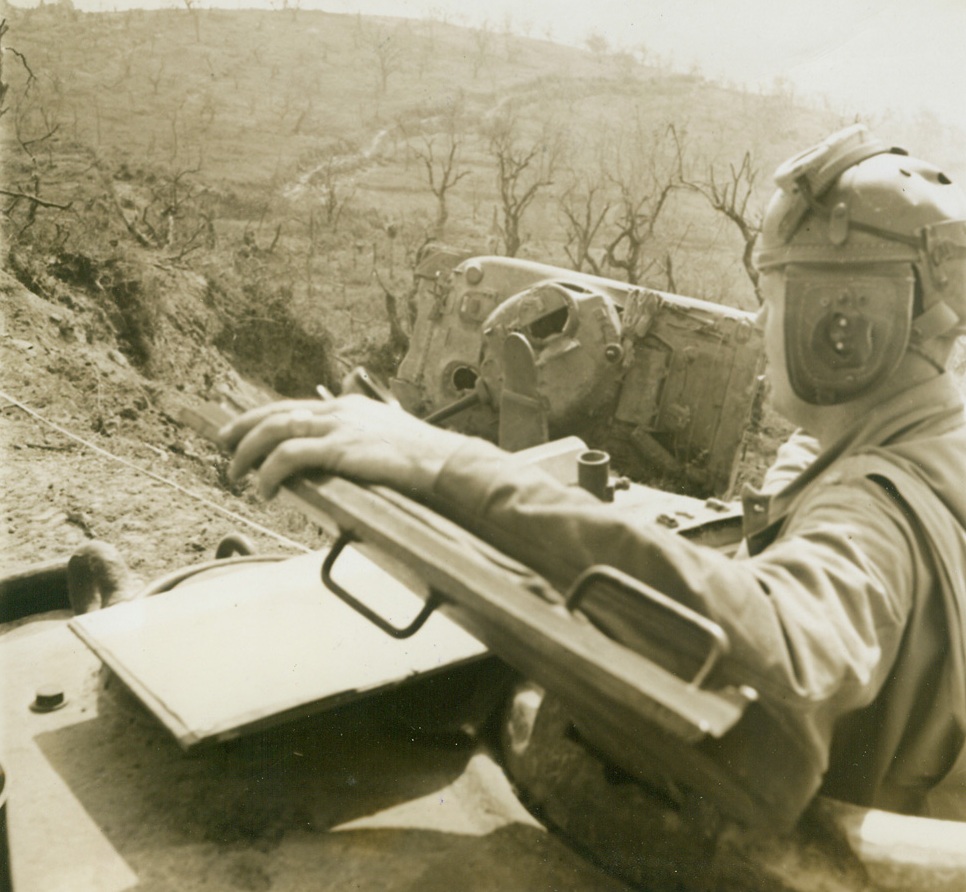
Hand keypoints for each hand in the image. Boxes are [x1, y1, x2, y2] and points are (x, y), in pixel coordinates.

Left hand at [217, 395, 467, 498]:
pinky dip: (269, 472)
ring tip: (236, 474)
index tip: (238, 430)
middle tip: (224, 447)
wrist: (441, 460)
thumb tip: (345, 453)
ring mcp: (337, 428)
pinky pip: (289, 457)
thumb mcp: (387, 436)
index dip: (259, 417)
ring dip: (248, 453)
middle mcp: (338, 411)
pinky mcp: (338, 449)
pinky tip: (264, 488)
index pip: (291, 406)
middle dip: (243, 430)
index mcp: (347, 407)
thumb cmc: (420, 456)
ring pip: (275, 432)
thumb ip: (363, 438)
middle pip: (275, 414)